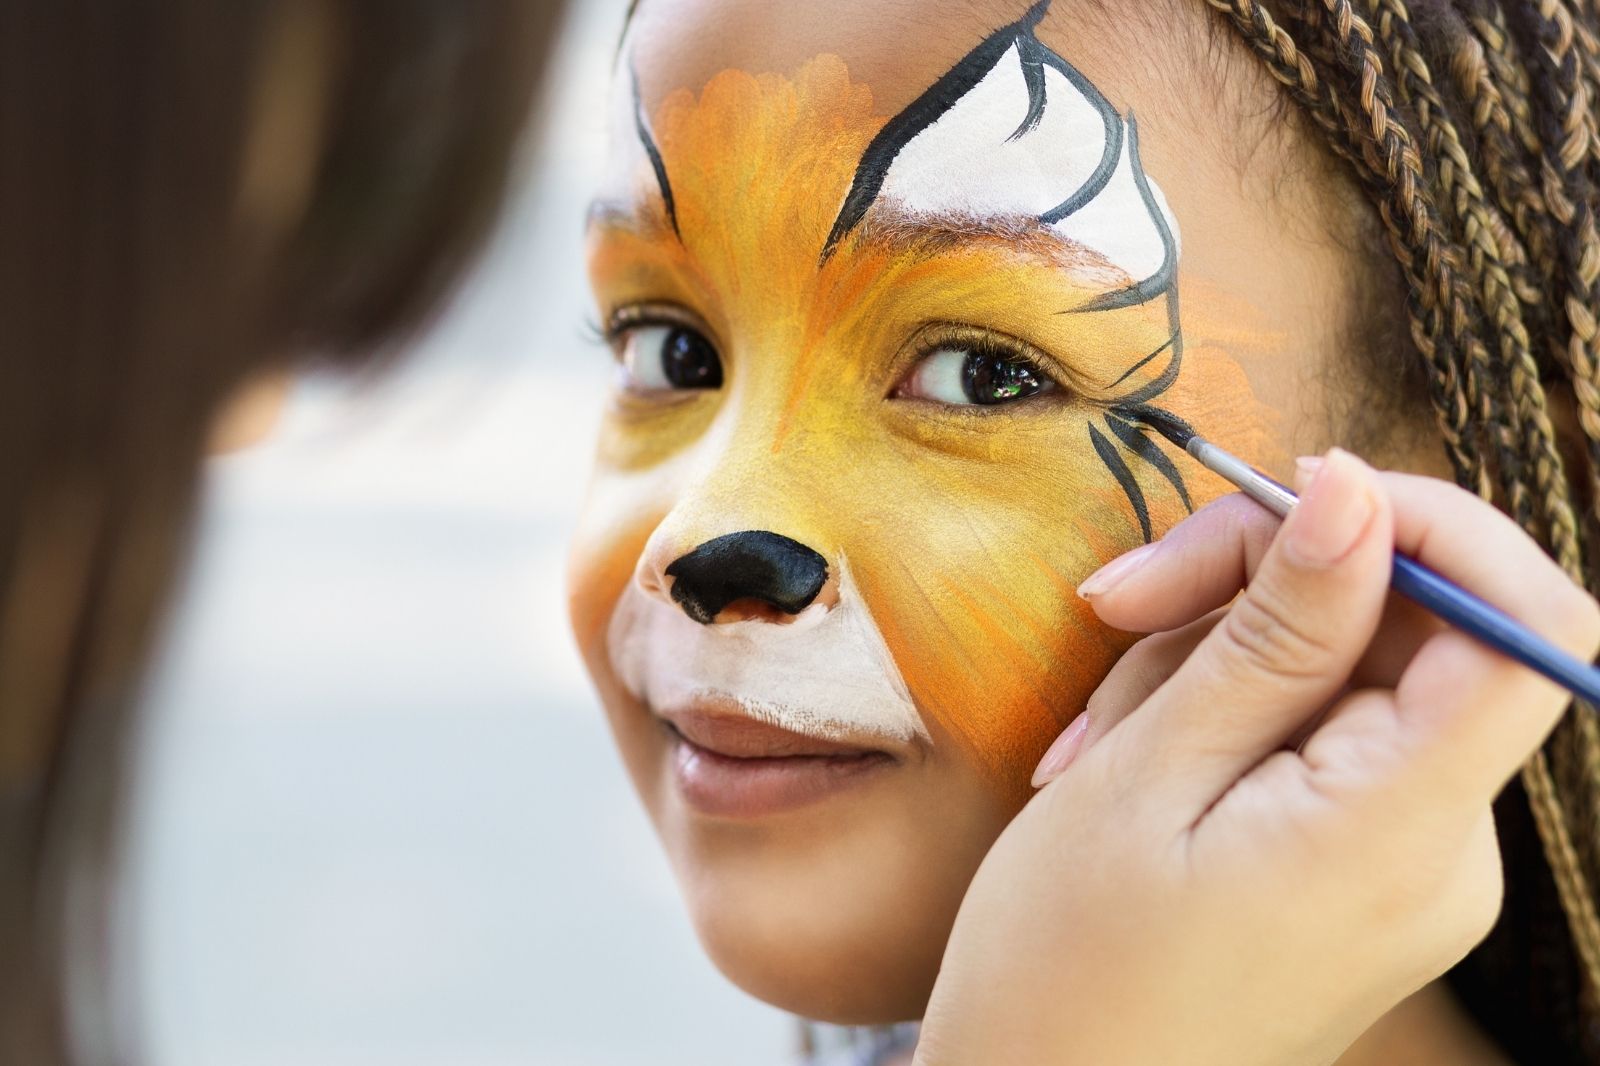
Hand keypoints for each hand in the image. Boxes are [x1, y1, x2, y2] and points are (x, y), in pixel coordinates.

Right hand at [915, 449, 1599, 1065]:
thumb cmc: (1065, 966)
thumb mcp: (1150, 775)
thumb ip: (1276, 633)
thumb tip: (1356, 492)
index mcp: (1400, 834)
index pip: (1524, 628)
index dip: (1435, 528)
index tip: (1296, 497)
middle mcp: (1441, 852)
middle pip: (1410, 632)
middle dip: (1260, 589)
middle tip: (1120, 606)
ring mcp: (1406, 865)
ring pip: (1345, 674)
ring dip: (1212, 662)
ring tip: (1100, 740)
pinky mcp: (1362, 868)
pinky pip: (1320, 737)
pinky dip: (1223, 716)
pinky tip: (1131, 758)